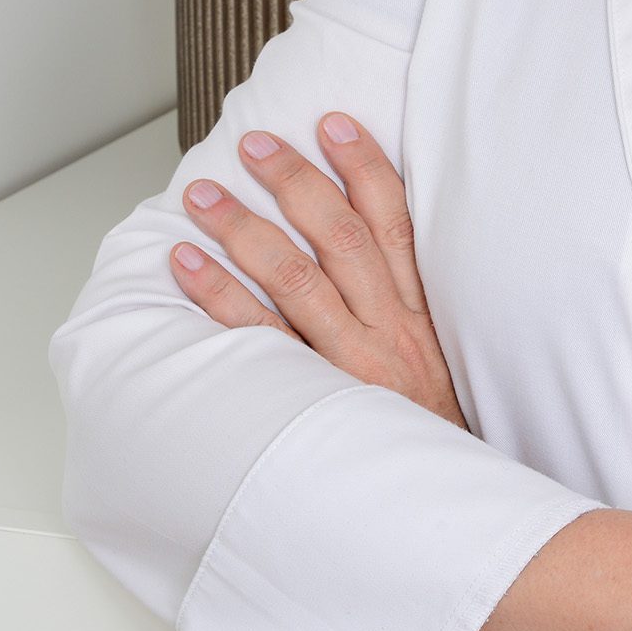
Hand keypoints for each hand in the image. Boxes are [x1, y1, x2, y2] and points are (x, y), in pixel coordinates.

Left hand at [168, 112, 467, 430]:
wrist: (440, 507)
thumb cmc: (431, 436)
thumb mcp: (444, 365)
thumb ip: (409, 313)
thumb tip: (367, 251)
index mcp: (423, 314)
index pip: (396, 222)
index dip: (366, 166)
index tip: (333, 123)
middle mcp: (389, 330)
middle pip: (341, 237)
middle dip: (297, 182)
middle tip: (256, 145)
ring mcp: (350, 364)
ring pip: (295, 279)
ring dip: (244, 229)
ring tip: (202, 196)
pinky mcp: (314, 399)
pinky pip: (259, 340)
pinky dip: (220, 297)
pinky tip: (187, 264)